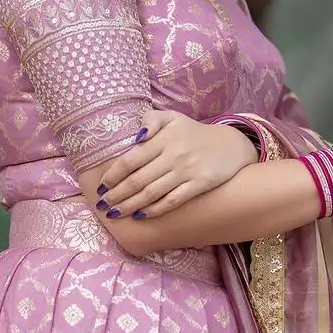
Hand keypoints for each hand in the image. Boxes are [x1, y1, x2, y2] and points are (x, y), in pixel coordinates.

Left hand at [95, 110, 258, 219]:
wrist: (231, 145)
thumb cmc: (194, 133)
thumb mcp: (173, 118)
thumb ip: (151, 119)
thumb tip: (136, 136)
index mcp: (164, 138)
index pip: (131, 159)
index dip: (113, 174)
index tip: (101, 186)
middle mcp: (173, 155)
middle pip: (138, 179)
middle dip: (117, 194)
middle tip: (102, 205)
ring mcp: (187, 171)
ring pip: (151, 192)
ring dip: (130, 205)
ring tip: (115, 213)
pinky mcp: (199, 184)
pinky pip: (172, 200)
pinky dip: (155, 209)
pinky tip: (141, 215)